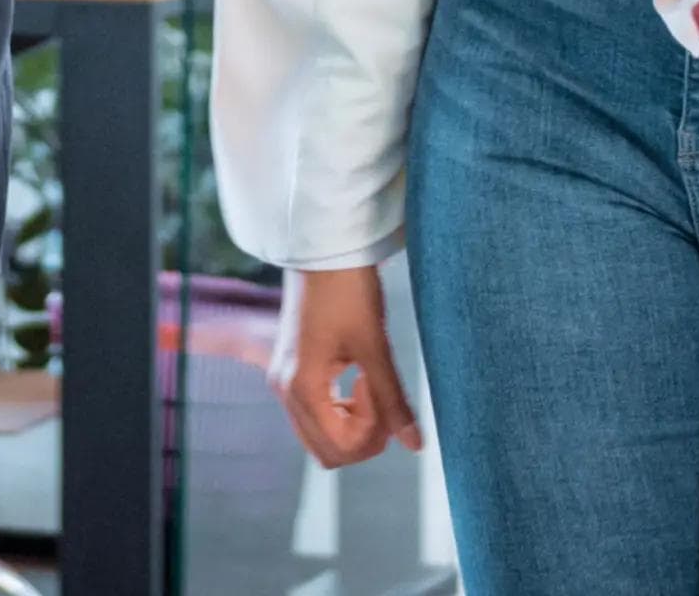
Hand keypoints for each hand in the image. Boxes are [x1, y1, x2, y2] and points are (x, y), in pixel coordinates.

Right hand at [270, 266, 422, 468]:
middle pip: (327, 452)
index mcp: (301, 386)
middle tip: (383, 398)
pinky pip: (315, 414)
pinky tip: (356, 380)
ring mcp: (283, 380)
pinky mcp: (290, 369)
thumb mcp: (374, 344)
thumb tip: (415, 444)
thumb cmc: (349, 289)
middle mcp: (284, 390)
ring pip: (320, 436)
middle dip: (362, 437)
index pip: (340, 447)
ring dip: (351, 426)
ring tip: (371, 387)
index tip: (380, 390)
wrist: (323, 246)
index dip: (372, 432)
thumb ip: (393, 399)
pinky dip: (340, 412)